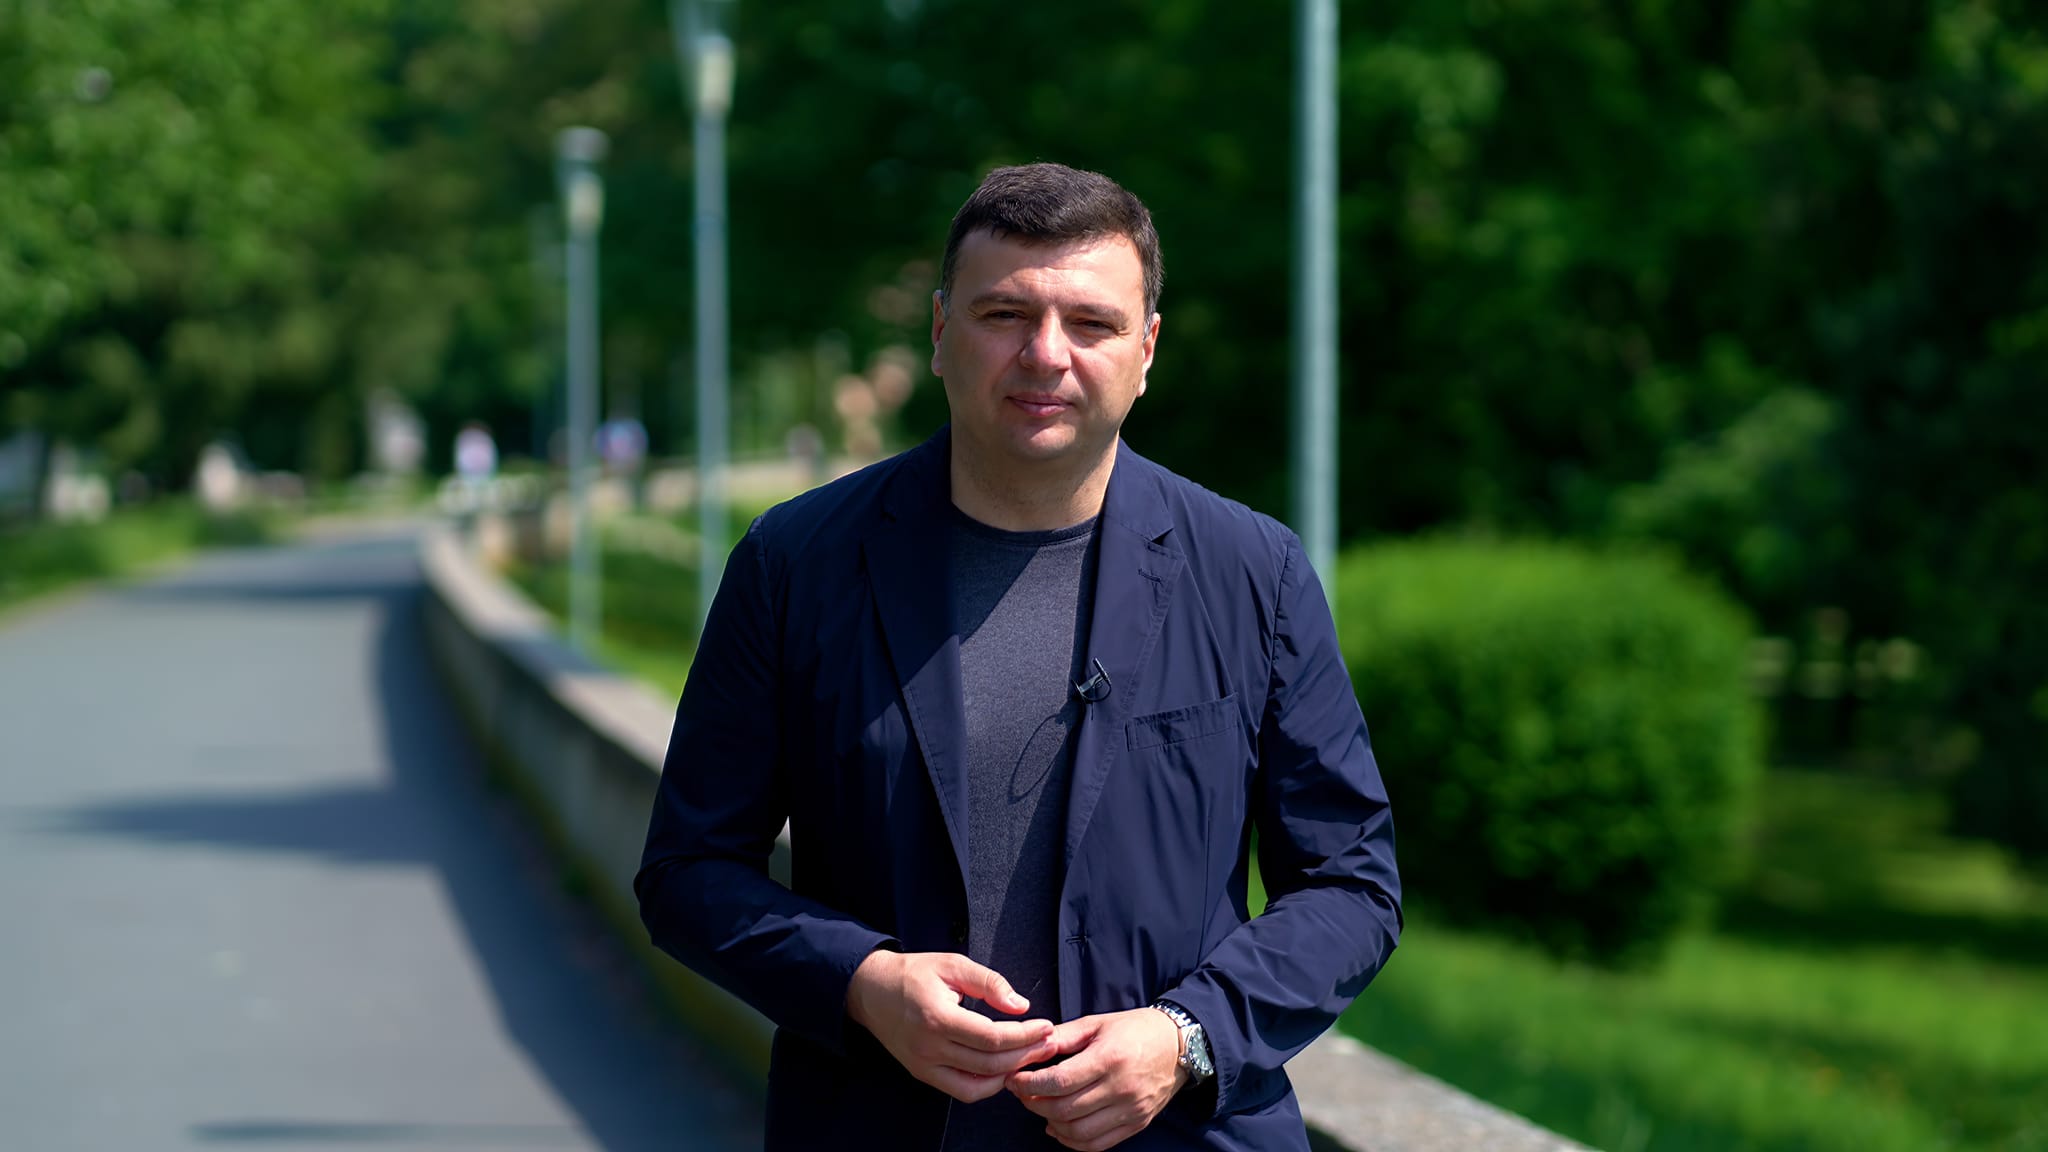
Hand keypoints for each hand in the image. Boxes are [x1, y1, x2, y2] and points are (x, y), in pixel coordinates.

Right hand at [845, 949, 1056, 1102]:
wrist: (871, 990)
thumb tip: (1021, 1006)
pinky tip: (1003, 1069)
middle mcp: (929, 1047)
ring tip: (1031, 1056)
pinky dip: (987, 1085)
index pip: (992, 1037)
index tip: (1046, 1027)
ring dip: (1010, 1073)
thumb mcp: (952, 964)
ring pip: (978, 1083)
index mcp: (937, 1016)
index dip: (1024, 1035)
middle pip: (990, 1063)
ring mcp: (924, 1065)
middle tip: (1048, 1043)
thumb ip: (989, 983)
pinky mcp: (923, 1074)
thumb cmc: (913, 973)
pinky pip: (962, 1091)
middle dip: (1025, 1055)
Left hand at [1005, 1007, 1184, 1150]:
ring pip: (1078, 1132)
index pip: (1059, 1081)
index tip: (1015, 1079)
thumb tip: (1029, 1046)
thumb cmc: (1134, 1029)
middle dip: (1034, 1103)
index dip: (1030, 1084)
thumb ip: (1062, 1036)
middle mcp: (1121, 1088)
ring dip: (1051, 1123)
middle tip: (1022, 1093)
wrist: (1178, 1044)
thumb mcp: (1097, 1023)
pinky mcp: (1136, 1124)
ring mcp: (1131, 1110)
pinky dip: (1073, 1141)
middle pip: (1065, 1109)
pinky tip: (1059, 1128)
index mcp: (1109, 1058)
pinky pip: (1098, 1144)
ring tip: (1040, 1107)